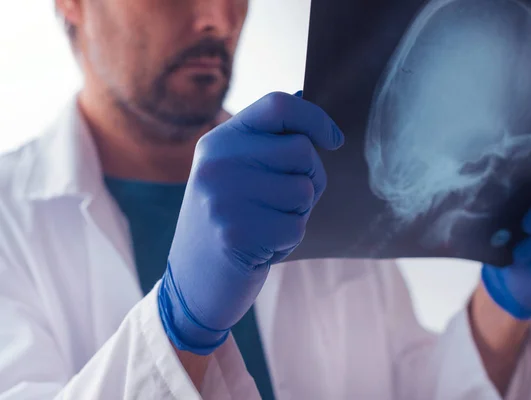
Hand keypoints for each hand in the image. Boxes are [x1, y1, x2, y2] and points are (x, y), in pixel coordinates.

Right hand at [158, 92, 344, 353]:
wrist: (192, 283)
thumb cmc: (227, 223)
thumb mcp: (233, 173)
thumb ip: (265, 140)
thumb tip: (305, 95)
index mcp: (218, 142)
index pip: (277, 105)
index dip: (315, 118)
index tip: (334, 141)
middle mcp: (216, 163)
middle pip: (302, 150)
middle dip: (311, 178)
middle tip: (286, 203)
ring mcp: (223, 198)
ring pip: (304, 190)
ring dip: (297, 214)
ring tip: (264, 226)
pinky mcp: (236, 233)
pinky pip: (296, 226)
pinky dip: (287, 241)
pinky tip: (259, 248)